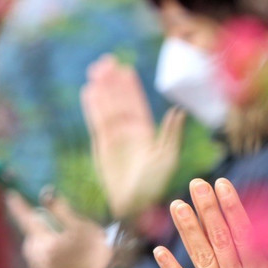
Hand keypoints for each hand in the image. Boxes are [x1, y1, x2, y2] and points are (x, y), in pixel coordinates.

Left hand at [7, 191, 111, 267]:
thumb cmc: (96, 250)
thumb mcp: (81, 226)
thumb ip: (61, 211)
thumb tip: (46, 194)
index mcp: (46, 244)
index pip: (27, 220)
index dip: (18, 207)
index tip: (10, 195)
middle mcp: (40, 260)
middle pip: (30, 240)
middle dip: (34, 230)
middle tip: (47, 223)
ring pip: (34, 254)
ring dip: (40, 244)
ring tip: (57, 240)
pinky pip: (41, 265)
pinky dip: (46, 257)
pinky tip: (62, 256)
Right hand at [81, 55, 185, 219]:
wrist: (132, 206)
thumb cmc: (153, 186)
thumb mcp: (167, 158)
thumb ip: (171, 134)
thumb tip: (178, 111)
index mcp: (146, 133)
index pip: (136, 104)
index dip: (130, 87)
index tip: (125, 68)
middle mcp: (129, 133)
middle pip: (119, 102)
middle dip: (113, 83)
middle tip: (106, 61)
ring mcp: (114, 139)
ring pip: (106, 109)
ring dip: (101, 90)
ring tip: (95, 70)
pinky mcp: (101, 147)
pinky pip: (96, 123)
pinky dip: (92, 108)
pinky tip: (89, 91)